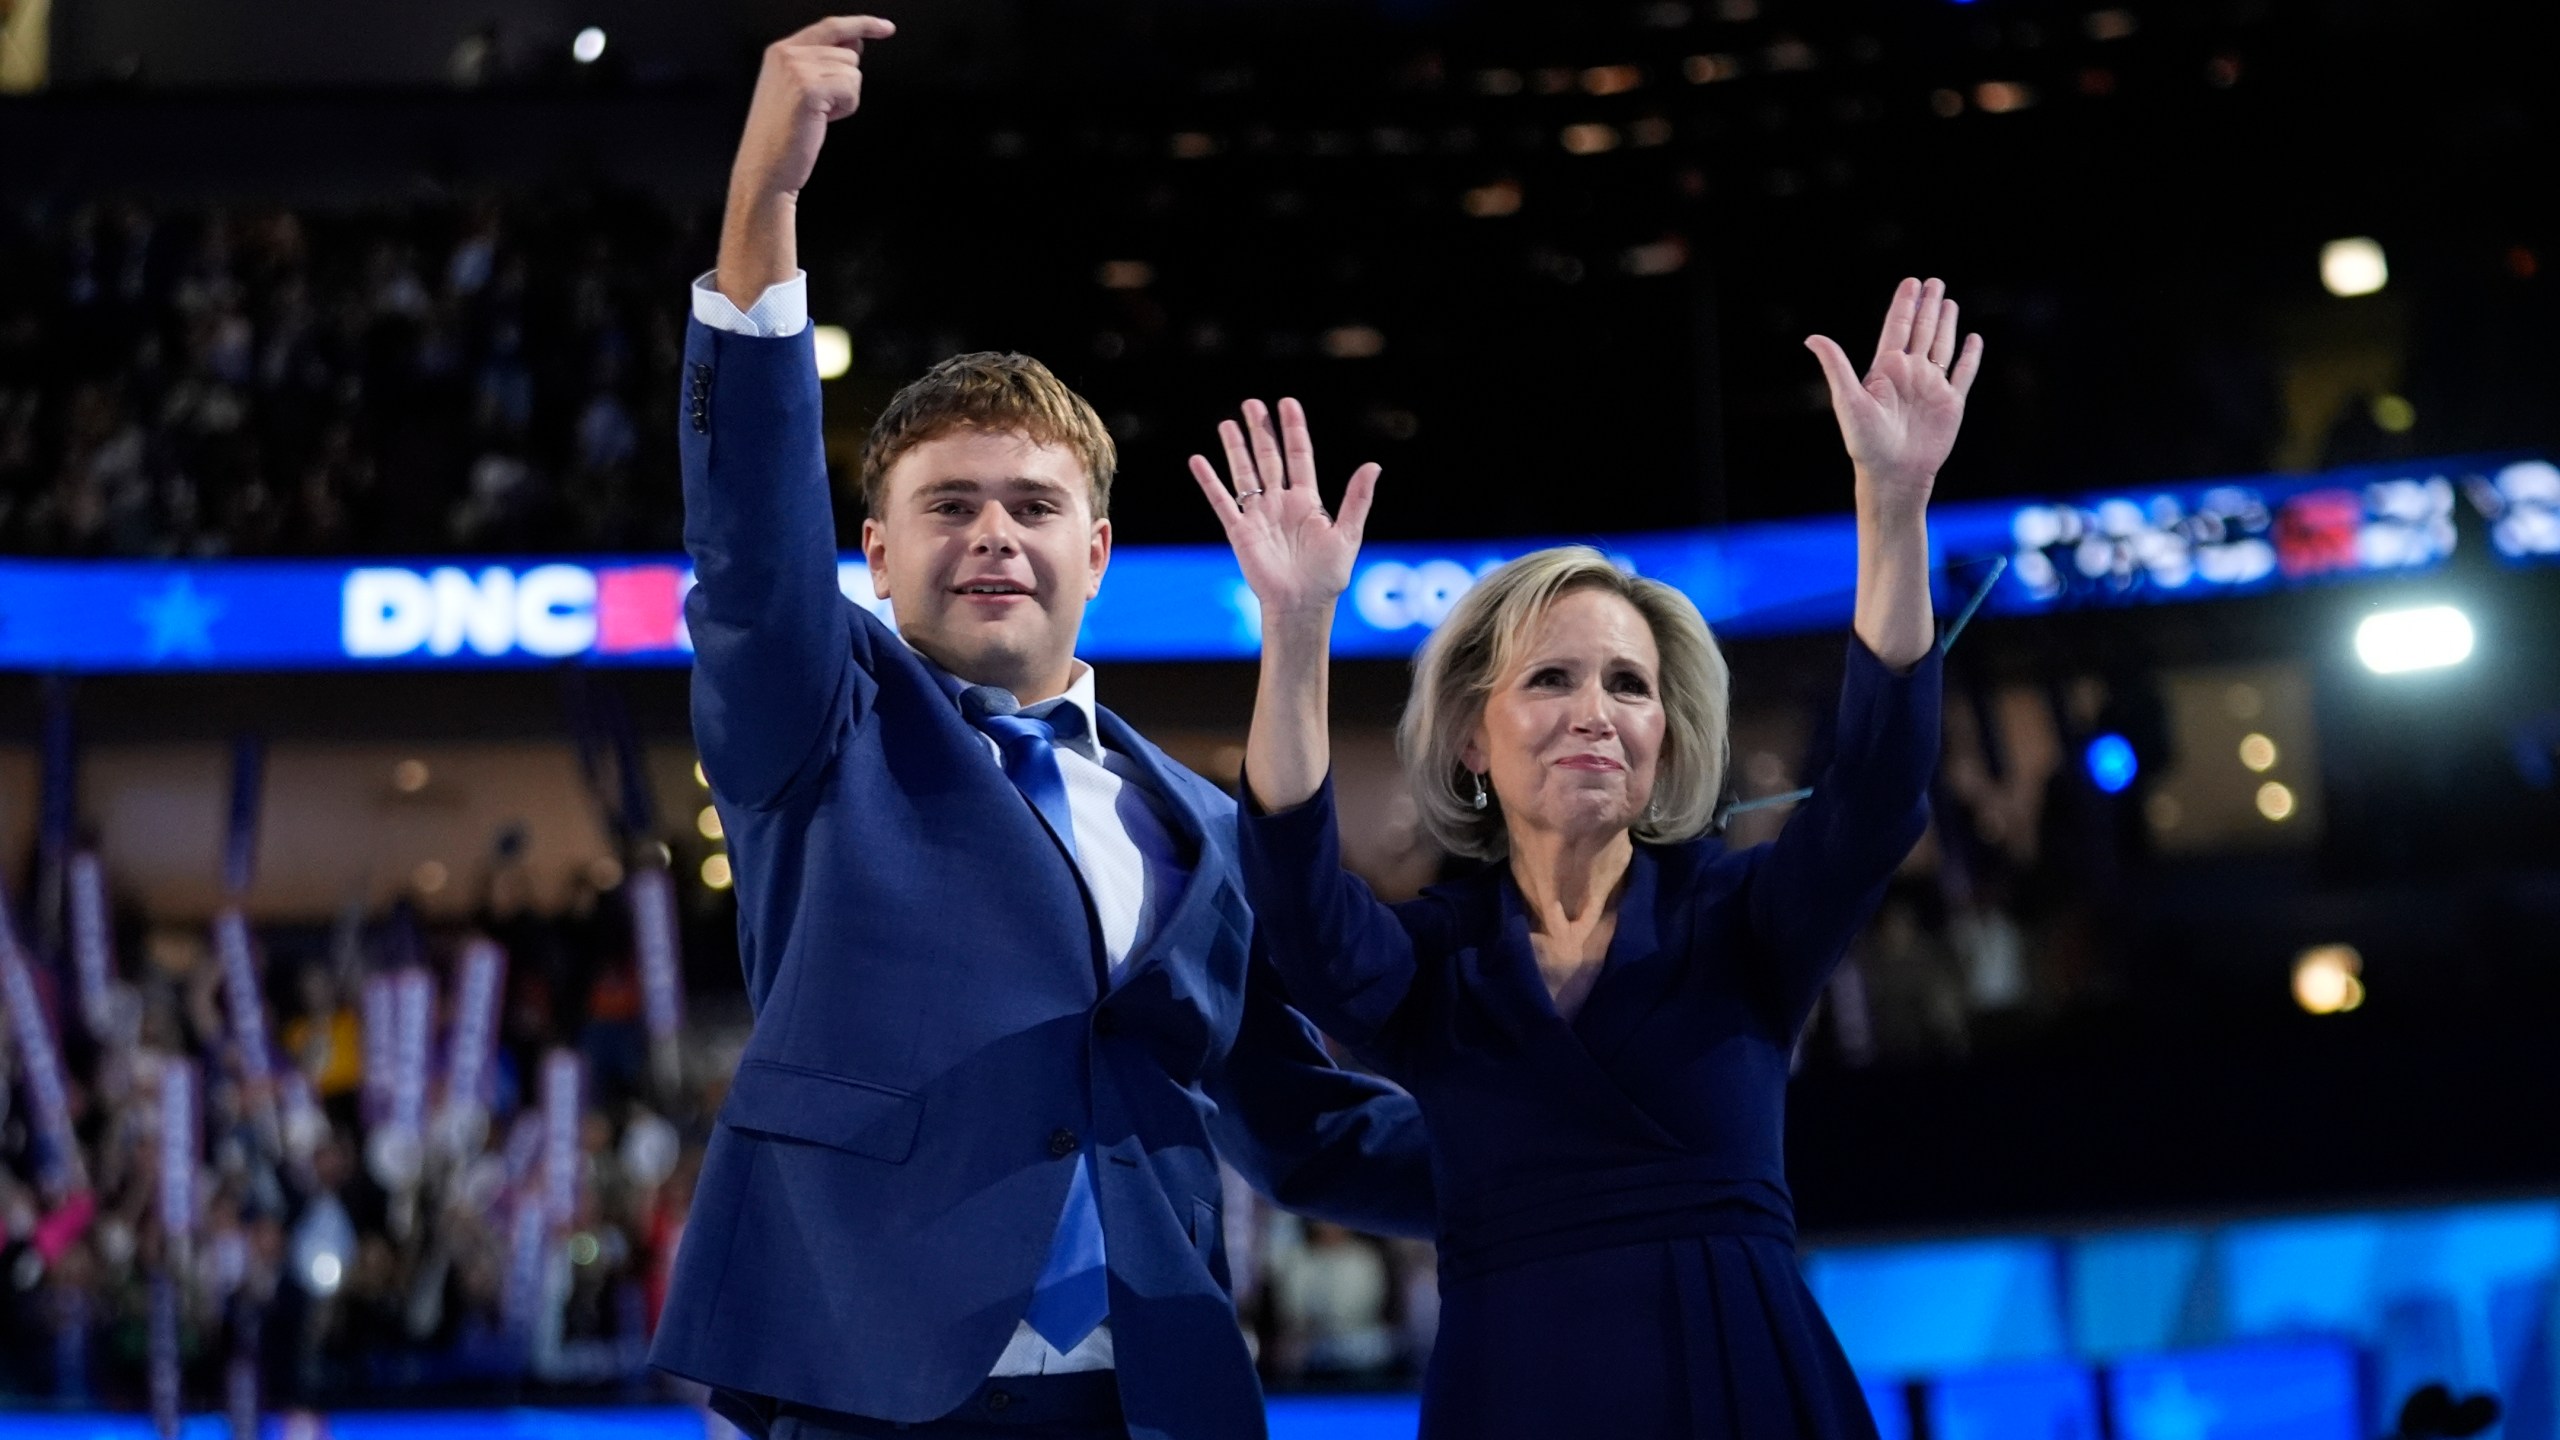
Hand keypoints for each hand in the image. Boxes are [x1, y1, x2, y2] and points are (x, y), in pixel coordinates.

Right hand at [732, 16, 895, 202]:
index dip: (862, 24)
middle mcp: (787, 54)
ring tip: (817, 115)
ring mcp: (796, 69)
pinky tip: (823, 120)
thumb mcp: (799, 89)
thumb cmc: (782, 136)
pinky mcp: (809, 88)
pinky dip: (846, 108)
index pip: (830, 26)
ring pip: (853, 72)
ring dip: (844, 98)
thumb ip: (824, 62)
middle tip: (818, 108)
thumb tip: (856, 42)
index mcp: (781, 51)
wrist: (765, 167)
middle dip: (844, 83)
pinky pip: (851, 89)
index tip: (886, 28)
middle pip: (848, 54)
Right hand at [1190, 398, 1380, 617]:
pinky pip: (1222, 501)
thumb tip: (1373, 465)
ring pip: (1244, 474)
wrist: (1302, 604)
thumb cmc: (1328, 575)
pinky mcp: (1240, 532)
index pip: (1299, 456)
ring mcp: (1258, 516)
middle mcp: (1281, 503)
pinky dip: (1209, 481)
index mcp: (1307, 501)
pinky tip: (1198, 460)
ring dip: (1235, 449)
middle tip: (1251, 403)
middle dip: (1261, 431)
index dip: (1293, 429)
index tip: (1287, 403)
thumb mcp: (1348, 534)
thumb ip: (1357, 499)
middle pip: (1268, 458)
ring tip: (1227, 423)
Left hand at [1805, 277, 1983, 511]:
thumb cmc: (1866, 441)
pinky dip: (1970, 356)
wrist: (1893, 474)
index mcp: (1886, 369)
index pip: (1897, 327)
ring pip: (1942, 345)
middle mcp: (1910, 373)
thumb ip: (1835, 365)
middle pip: (1922, 330)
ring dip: (1946, 323)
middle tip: (1935, 280)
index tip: (1912, 281)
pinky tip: (1973, 338)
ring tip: (1949, 301)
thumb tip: (1811, 338)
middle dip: (1929, 305)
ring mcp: (1931, 386)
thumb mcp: (1847, 400)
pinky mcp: (1951, 403)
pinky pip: (1963, 373)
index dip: (1905, 303)